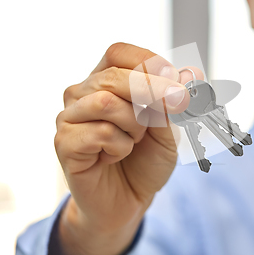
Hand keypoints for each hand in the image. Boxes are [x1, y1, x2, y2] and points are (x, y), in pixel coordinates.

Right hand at [53, 43, 202, 254]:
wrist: (129, 201)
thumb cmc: (146, 160)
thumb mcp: (169, 128)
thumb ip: (173, 102)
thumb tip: (189, 74)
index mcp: (107, 80)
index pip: (120, 53)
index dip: (149, 63)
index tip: (176, 83)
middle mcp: (83, 92)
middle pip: (114, 75)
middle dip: (152, 94)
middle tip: (168, 115)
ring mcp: (70, 116)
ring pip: (107, 102)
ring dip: (134, 126)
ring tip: (133, 142)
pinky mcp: (64, 142)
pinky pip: (100, 132)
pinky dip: (120, 147)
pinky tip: (113, 157)